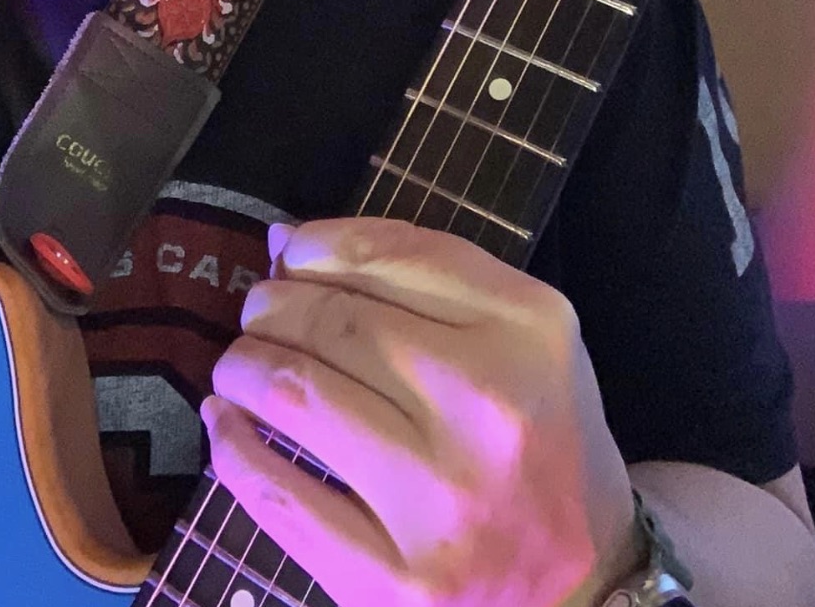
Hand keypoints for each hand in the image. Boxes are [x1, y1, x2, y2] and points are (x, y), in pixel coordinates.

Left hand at [201, 218, 640, 606]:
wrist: (587, 584)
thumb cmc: (539, 438)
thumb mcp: (517, 335)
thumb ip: (414, 274)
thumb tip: (285, 242)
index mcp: (526, 329)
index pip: (388, 256)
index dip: (317, 246)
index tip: (289, 254)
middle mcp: (489, 406)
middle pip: (333, 320)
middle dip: (272, 306)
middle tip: (259, 315)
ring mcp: (441, 501)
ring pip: (296, 393)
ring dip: (243, 366)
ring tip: (240, 365)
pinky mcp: (394, 582)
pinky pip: (279, 495)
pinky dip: (232, 445)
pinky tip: (227, 422)